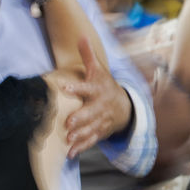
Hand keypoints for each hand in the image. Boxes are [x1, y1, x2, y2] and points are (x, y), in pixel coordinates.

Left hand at [63, 38, 132, 156]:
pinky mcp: (100, 132)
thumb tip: (81, 36)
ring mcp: (102, 120)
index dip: (76, 88)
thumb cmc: (105, 85)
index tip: (64, 88)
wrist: (125, 106)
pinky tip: (71, 153)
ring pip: (92, 128)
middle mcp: (101, 106)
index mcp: (99, 90)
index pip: (88, 88)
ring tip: (69, 139)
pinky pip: (92, 140)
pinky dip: (82, 147)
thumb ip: (88, 56)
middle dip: (81, 118)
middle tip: (69, 122)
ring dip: (81, 135)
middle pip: (91, 112)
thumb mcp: (99, 70)